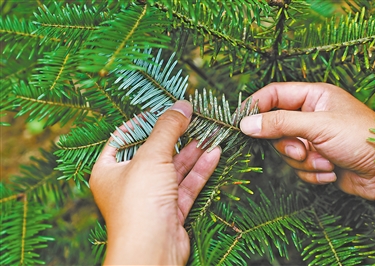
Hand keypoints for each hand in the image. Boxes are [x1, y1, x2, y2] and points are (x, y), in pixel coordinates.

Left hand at [90, 100, 220, 264]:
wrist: (151, 250)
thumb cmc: (139, 201)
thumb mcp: (151, 156)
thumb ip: (167, 129)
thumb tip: (182, 105)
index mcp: (109, 170)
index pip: (123, 138)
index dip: (142, 122)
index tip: (162, 109)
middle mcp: (128, 184)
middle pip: (153, 153)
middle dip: (175, 136)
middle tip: (193, 117)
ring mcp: (151, 198)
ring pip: (174, 169)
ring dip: (192, 152)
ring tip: (210, 132)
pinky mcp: (170, 210)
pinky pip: (186, 185)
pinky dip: (200, 170)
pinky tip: (214, 153)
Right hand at [240, 82, 374, 215]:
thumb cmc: (361, 138)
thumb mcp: (318, 125)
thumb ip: (280, 123)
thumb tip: (246, 124)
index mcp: (313, 97)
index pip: (274, 95)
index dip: (256, 106)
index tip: (241, 122)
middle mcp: (310, 116)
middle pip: (276, 127)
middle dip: (289, 144)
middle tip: (302, 149)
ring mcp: (312, 139)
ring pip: (286, 151)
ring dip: (304, 161)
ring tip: (326, 162)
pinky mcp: (316, 160)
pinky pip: (298, 167)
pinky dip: (312, 173)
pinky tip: (332, 171)